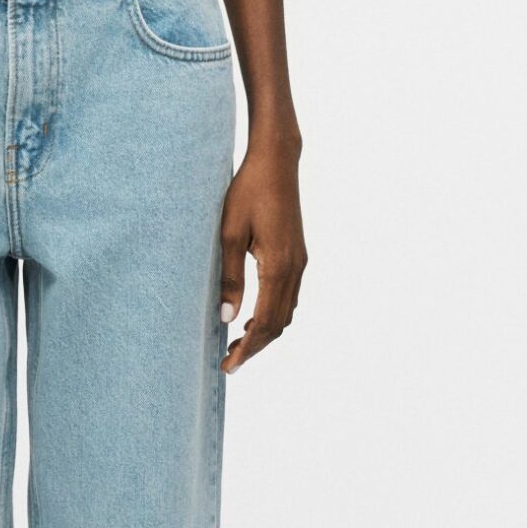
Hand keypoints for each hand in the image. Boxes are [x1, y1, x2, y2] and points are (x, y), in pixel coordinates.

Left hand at [219, 135, 305, 372]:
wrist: (276, 162)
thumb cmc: (248, 192)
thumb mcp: (229, 233)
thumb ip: (229, 277)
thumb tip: (226, 317)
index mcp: (279, 266)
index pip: (265, 322)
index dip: (248, 348)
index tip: (229, 364)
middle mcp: (295, 268)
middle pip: (279, 323)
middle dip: (256, 346)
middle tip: (229, 362)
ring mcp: (300, 261)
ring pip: (286, 311)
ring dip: (265, 332)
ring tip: (239, 343)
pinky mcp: (298, 254)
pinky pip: (289, 296)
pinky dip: (273, 314)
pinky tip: (253, 315)